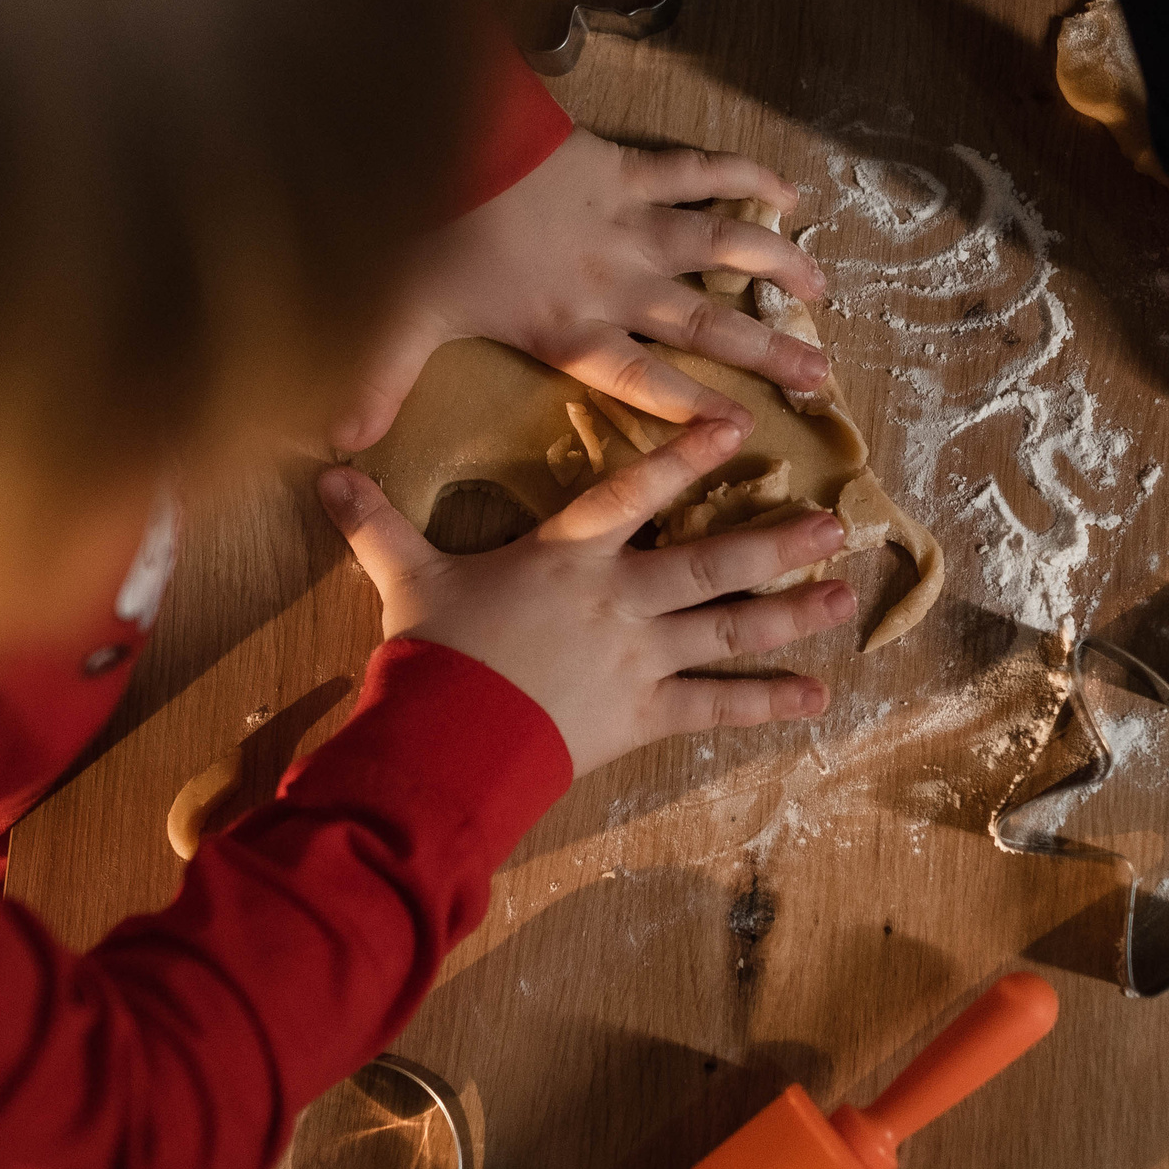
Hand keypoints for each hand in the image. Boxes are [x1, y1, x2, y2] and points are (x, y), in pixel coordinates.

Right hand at [317, 420, 850, 775]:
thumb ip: (377, 521)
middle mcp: (620, 597)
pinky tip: (815, 698)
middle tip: (837, 524)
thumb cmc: (431, 653)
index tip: (738, 430)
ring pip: (731, 627)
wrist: (446, 738)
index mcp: (568, 554)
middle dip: (778, 540)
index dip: (686, 456)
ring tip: (842, 598)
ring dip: (791, 613)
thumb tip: (325, 469)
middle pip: (713, 560)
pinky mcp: (646, 715)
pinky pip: (717, 706)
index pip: (636, 491)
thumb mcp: (405, 577)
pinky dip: (767, 702)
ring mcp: (641, 657)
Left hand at [331, 131, 828, 453]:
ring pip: (721, 247)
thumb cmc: (422, 234)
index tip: (745, 433)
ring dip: (775, 265)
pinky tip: (790, 192)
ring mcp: (631, 222)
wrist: (437, 139)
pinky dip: (748, 178)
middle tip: (822, 377)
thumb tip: (334, 449)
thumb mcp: (394, 322)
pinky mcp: (630, 169)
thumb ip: (375, 388)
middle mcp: (615, 283)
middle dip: (768, 353)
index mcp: (568, 329)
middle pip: (707, 324)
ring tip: (821, 289)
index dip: (694, 411)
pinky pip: (701, 172)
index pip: (643, 381)